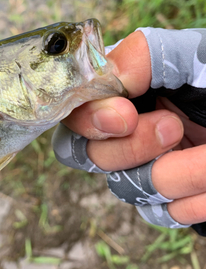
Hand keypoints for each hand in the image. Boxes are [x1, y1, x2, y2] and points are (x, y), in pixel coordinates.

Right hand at [63, 31, 205, 225]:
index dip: (89, 120)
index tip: (125, 115)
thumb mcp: (195, 55)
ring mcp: (149, 167)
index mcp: (126, 93)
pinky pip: (163, 212)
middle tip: (173, 128)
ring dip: (174, 174)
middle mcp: (129, 131)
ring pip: (127, 189)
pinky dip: (192, 199)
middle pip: (88, 157)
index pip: (75, 114)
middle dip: (130, 148)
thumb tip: (104, 80)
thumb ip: (143, 56)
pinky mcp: (174, 199)